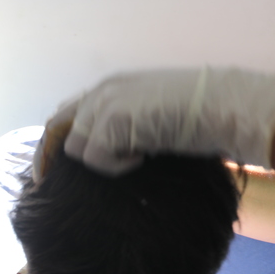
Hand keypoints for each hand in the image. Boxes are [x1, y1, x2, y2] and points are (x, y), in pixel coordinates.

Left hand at [44, 67, 274, 176]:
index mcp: (110, 87)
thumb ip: (122, 126)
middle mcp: (102, 90)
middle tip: (49, 186)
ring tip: (132, 163)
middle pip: (57, 128)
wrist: (228, 105)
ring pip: (76, 147)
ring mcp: (107, 103)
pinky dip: (115, 167)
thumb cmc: (200, 116)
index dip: (53, 144)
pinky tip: (142, 161)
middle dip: (50, 159)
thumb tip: (100, 154)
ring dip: (98, 162)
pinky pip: (95, 157)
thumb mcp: (151, 116)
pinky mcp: (114, 120)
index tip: (46, 172)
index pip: (65, 115)